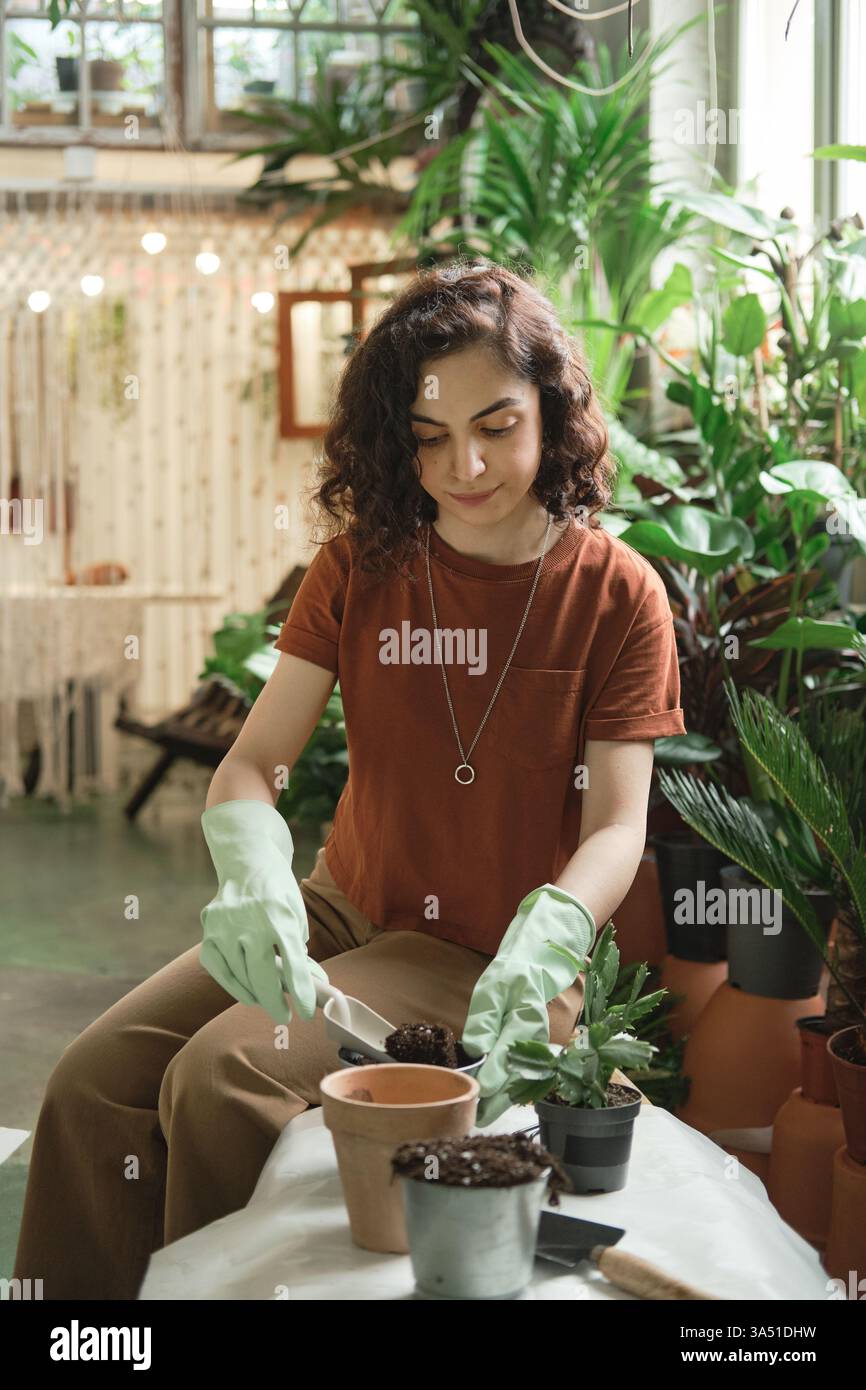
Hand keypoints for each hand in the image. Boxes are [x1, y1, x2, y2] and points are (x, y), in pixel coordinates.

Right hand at [199, 799, 328, 1024]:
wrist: (246, 859)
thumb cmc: (278, 891)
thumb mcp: (297, 914)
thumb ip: (299, 949)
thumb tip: (306, 986)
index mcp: (279, 916)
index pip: (292, 963)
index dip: (300, 991)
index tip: (306, 1012)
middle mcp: (249, 922)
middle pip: (262, 976)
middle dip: (275, 1002)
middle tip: (284, 1016)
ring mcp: (224, 927)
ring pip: (240, 976)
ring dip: (256, 994)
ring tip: (268, 1001)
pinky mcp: (208, 930)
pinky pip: (219, 969)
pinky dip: (233, 984)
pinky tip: (247, 992)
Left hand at [461, 883, 595, 1126]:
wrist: (539, 961)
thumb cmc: (513, 972)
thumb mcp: (493, 987)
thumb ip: (484, 1019)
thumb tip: (476, 1050)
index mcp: (527, 1017)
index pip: (508, 1052)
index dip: (492, 1076)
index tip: (478, 1093)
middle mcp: (537, 1035)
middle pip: (517, 1073)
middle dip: (497, 1099)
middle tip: (474, 1119)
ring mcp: (540, 1042)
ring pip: (523, 1076)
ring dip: (504, 1098)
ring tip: (481, 1116)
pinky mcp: (537, 1045)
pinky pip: (526, 1071)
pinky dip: (511, 1087)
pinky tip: (495, 1099)